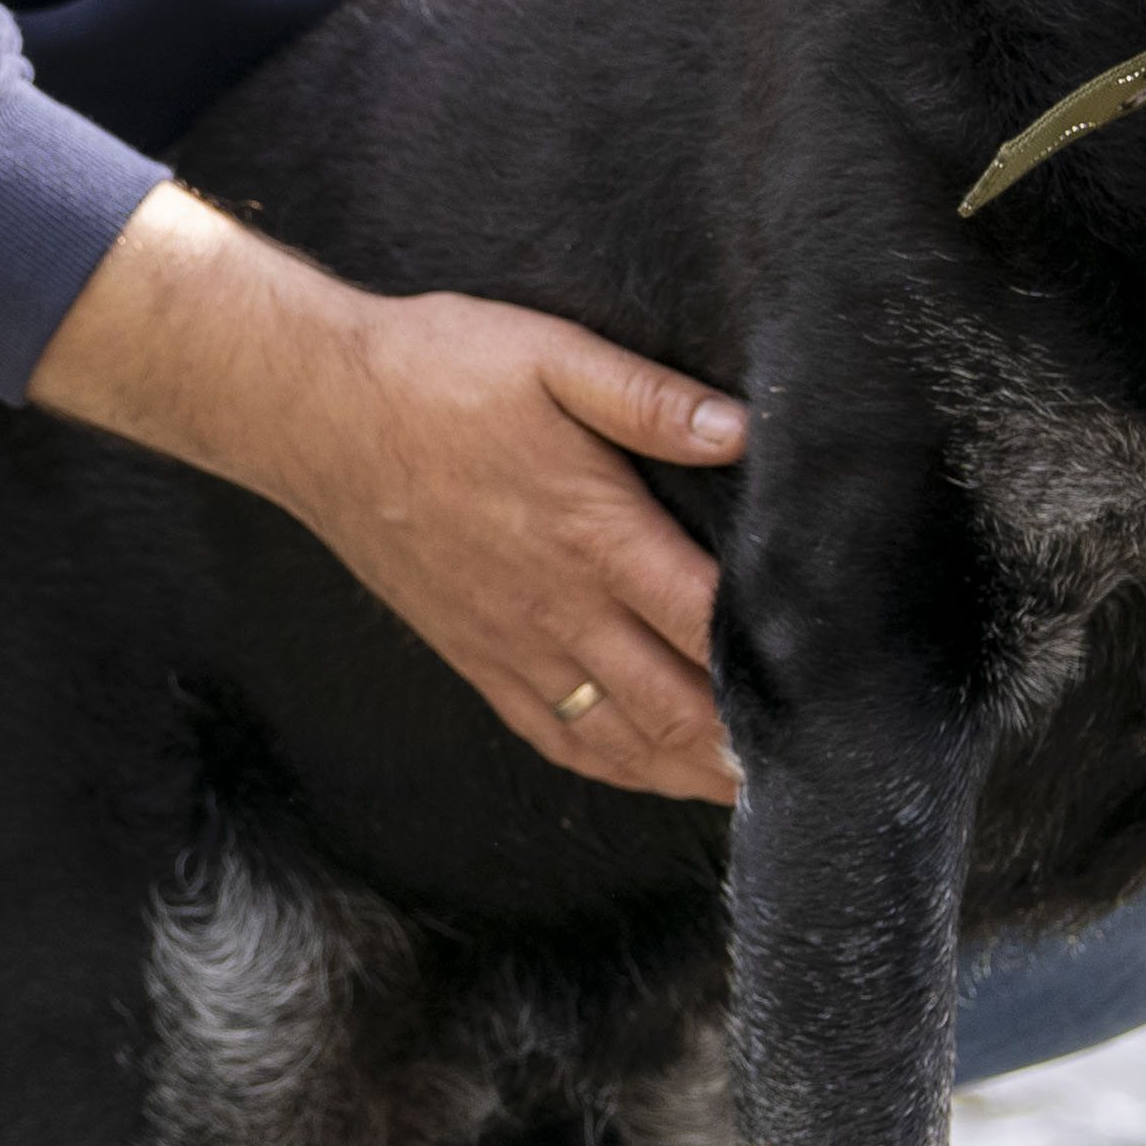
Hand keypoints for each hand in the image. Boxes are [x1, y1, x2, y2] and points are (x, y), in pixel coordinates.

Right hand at [29, 186, 745, 797]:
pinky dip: (612, 766)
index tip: (832, 686)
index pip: (704, 621)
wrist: (314, 412)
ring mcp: (511, 642)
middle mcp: (557, 605)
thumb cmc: (435, 372)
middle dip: (747, 745)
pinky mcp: (472, 654)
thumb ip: (650, 398)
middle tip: (814, 765)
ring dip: (690, 771)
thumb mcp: (550, 355)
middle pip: (674, 705)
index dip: (772, 663)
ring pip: (620, 736)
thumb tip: (744, 430)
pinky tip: (647, 771)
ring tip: (752, 790)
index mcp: (592, 532)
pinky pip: (553, 733)